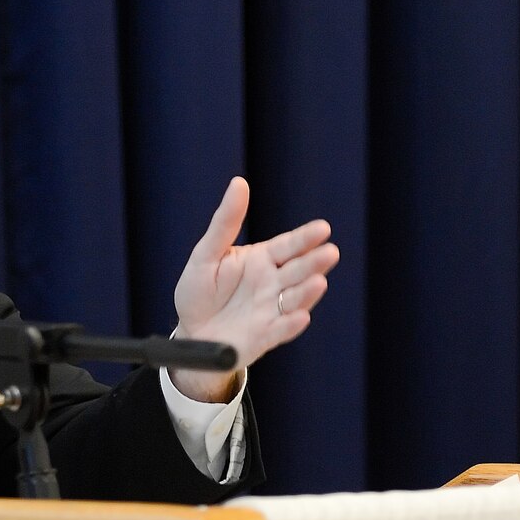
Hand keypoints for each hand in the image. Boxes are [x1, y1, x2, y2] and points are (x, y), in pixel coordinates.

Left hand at [170, 177, 338, 401]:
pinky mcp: (265, 337)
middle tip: (330, 252)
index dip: (306, 238)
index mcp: (263, 259)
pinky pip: (281, 330)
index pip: (289, 246)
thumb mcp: (207, 253)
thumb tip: (239, 183)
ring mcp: (271, 311)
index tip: (323, 229)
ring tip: (318, 282)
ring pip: (295, 299)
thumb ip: (225, 222)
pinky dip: (291, 325)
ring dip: (308, 292)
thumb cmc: (198, 291)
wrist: (189, 333)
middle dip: (315, 262)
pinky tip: (300, 317)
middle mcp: (273, 284)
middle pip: (298, 271)